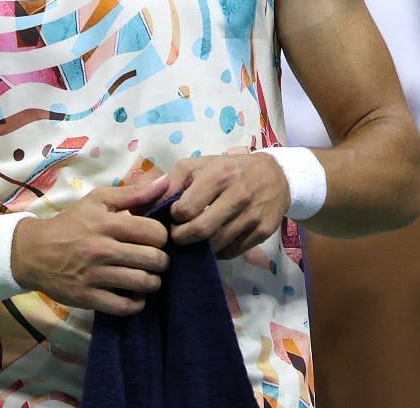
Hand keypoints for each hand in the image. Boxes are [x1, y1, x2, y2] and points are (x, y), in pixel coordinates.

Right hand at [11, 176, 170, 315]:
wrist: (32, 252)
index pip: (155, 233)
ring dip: (153, 282)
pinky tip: (135, 295)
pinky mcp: (87, 298)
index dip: (162, 236)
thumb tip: (166, 182)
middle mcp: (103, 250)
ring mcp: (95, 276)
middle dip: (161, 261)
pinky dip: (136, 304)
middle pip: (153, 260)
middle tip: (156, 260)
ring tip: (148, 277)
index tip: (155, 239)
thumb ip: (134, 192)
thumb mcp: (98, 200)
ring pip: (142, 283)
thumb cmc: (70, 223)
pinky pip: (123, 307)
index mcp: (108, 224)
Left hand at [165, 153, 289, 258]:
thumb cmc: (229, 170)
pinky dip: (219, 251)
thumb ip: (170, 182)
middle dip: (181, 238)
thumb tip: (143, 205)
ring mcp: (252, 216)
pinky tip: (215, 241)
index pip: (186, 209)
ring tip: (194, 239)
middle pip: (200, 231)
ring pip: (216, 246)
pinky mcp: (263, 232)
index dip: (174, 216)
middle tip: (178, 235)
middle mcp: (238, 195)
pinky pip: (232, 252)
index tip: (176, 215)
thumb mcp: (199, 166)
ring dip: (199, 248)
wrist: (276, 176)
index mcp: (219, 175)